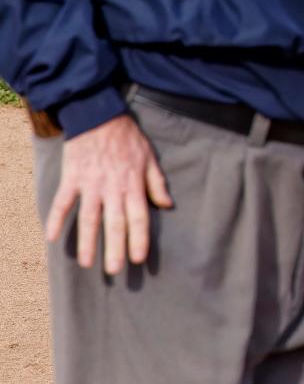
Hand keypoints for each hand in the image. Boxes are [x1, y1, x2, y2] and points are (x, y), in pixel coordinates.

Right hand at [45, 113, 173, 273]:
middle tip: (114, 270)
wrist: (99, 116)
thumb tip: (167, 204)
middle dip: (114, 248)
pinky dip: (56, 219)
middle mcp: (112, 188)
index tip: (138, 259)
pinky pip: (62, 202)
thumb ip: (157, 183)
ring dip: (87, 241)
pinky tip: (53, 237)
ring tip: (87, 263)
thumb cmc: (127, 139)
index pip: (139, 217)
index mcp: (133, 184)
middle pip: (114, 223)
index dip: (139, 239)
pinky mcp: (72, 178)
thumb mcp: (149, 157)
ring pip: (89, 218)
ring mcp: (90, 184)